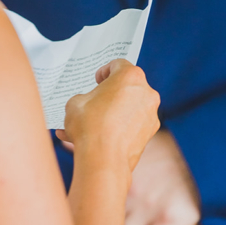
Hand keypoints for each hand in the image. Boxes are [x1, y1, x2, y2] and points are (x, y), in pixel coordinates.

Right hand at [56, 59, 159, 174]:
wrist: (103, 159)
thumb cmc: (89, 125)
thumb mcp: (75, 102)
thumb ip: (83, 98)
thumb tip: (84, 106)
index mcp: (130, 76)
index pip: (118, 64)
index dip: (105, 71)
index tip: (97, 81)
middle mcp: (146, 92)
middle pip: (127, 87)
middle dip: (110, 94)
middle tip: (95, 101)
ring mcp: (150, 114)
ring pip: (129, 108)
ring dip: (113, 113)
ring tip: (90, 125)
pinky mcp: (150, 133)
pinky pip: (131, 125)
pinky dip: (118, 129)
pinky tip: (97, 139)